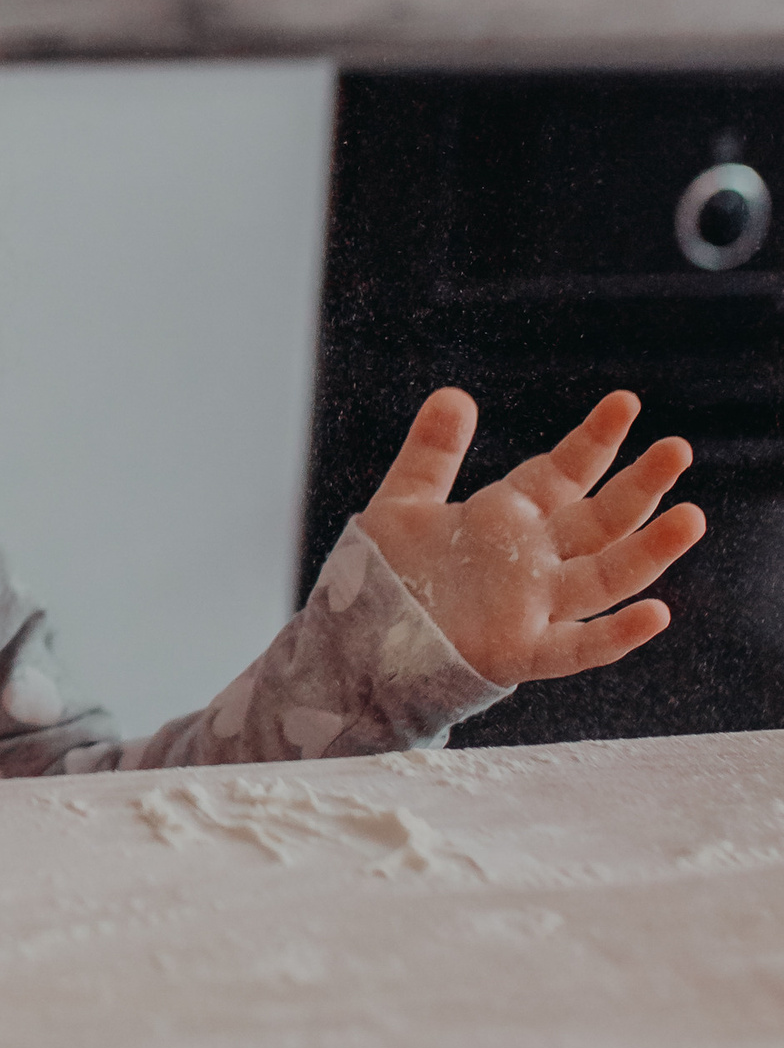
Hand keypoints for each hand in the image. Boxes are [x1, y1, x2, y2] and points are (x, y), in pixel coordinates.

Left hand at [356, 387, 703, 688]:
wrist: (356, 641)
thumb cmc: (385, 575)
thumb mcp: (403, 503)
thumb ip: (431, 453)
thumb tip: (454, 394)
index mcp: (509, 517)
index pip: (565, 472)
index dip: (595, 440)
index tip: (626, 402)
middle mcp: (533, 560)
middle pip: (600, 520)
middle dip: (640, 485)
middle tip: (678, 448)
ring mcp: (532, 607)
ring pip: (604, 579)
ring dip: (649, 551)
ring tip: (691, 518)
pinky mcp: (518, 653)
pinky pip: (576, 648)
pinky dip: (615, 635)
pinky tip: (656, 614)